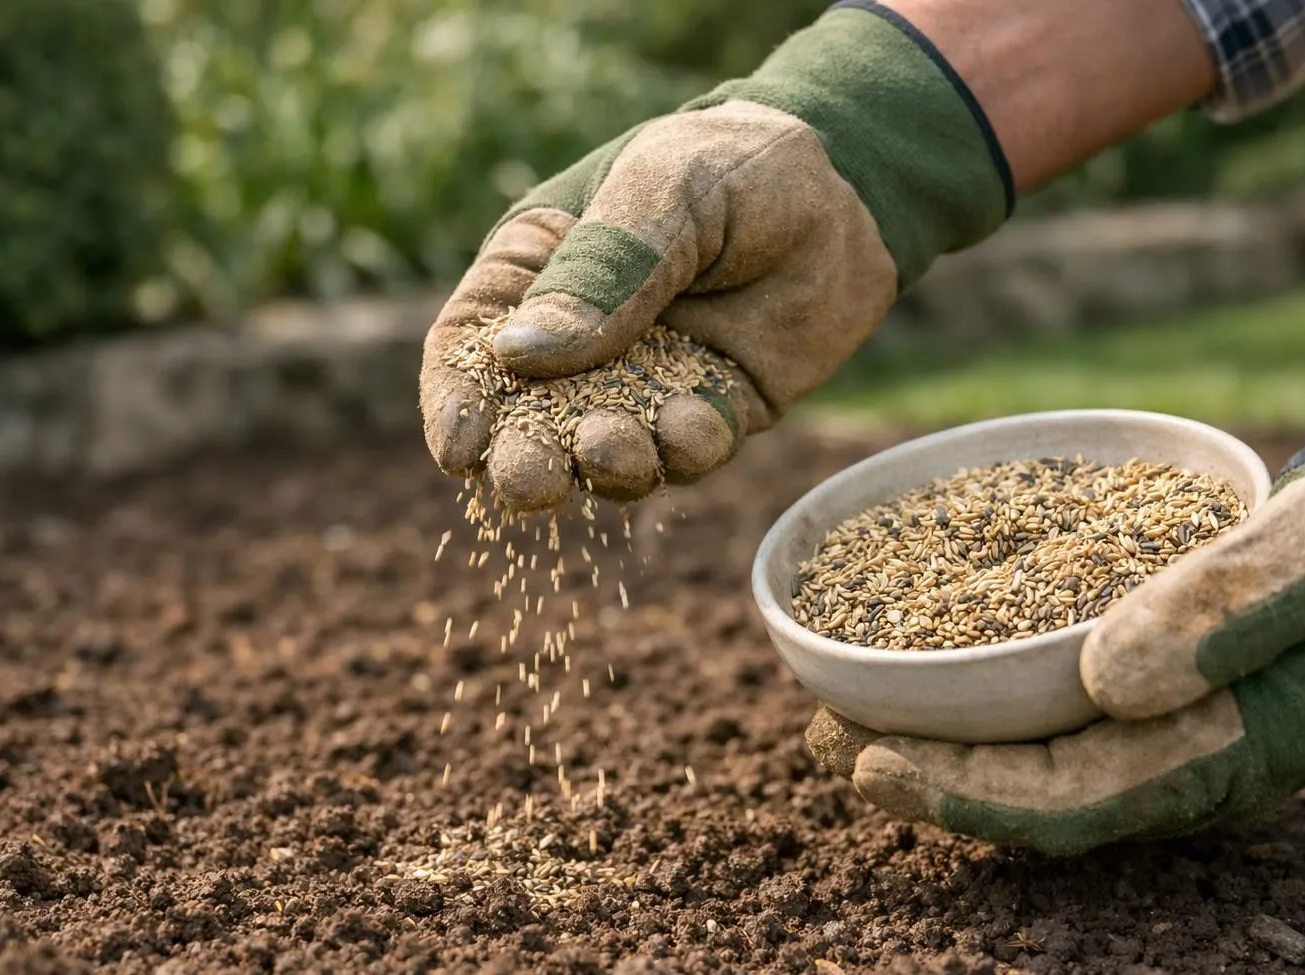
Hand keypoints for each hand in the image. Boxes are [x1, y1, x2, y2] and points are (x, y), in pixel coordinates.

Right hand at [419, 3, 1011, 510]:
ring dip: (605, 466)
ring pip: (604, 456)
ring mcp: (644, 388)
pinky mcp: (710, 414)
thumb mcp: (665, 188)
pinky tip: (702, 418)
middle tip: (534, 481)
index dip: (456, 403)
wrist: (848, 187)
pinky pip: (686, 456)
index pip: (469, 349)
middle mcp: (580, 345)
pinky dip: (687, 451)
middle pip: (526, 425)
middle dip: (524, 463)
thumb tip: (520, 357)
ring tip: (619, 445)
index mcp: (535, 277)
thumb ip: (603, 269)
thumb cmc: (734, 163)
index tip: (461, 448)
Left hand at [808, 412, 1304, 856]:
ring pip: (1033, 760)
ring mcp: (1167, 728)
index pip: (1072, 804)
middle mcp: (1185, 760)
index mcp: (1227, 756)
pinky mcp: (1151, 685)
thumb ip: (1225, 612)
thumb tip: (1107, 680)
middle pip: (1032, 795)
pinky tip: (919, 662)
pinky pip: (1049, 712)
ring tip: (840, 709)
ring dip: (938, 740)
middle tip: (822, 734)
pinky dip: (976, 696)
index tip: (869, 764)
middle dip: (925, 775)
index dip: (962, 796)